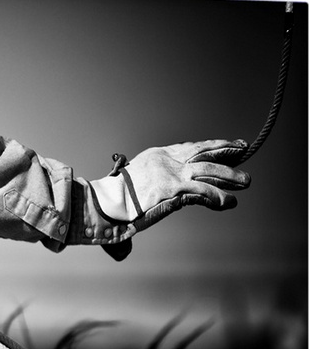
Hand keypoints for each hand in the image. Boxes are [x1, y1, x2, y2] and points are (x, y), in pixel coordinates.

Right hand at [89, 139, 251, 231]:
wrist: (104, 203)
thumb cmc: (112, 199)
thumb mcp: (135, 184)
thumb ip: (150, 186)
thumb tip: (154, 199)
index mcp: (156, 156)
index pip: (188, 147)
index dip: (209, 145)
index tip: (224, 145)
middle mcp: (167, 161)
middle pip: (202, 152)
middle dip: (225, 150)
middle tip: (242, 148)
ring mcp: (172, 175)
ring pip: (209, 170)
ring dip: (230, 175)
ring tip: (245, 181)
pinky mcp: (174, 190)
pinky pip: (203, 192)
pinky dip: (218, 198)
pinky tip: (229, 202)